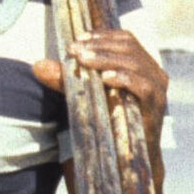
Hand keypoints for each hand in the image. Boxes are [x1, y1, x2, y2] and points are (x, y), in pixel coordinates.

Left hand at [33, 30, 169, 160]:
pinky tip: (106, 78)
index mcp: (140, 64)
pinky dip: (124, 79)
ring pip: (135, 63)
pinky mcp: (156, 105)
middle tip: (75, 50)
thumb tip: (37, 65)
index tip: (79, 39)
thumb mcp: (84, 95)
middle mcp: (152, 72)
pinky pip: (143, 86)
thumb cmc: (107, 121)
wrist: (126, 158)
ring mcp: (157, 88)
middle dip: (100, 46)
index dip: (103, 36)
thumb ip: (65, 80)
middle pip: (129, 47)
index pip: (126, 39)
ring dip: (107, 59)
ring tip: (85, 60)